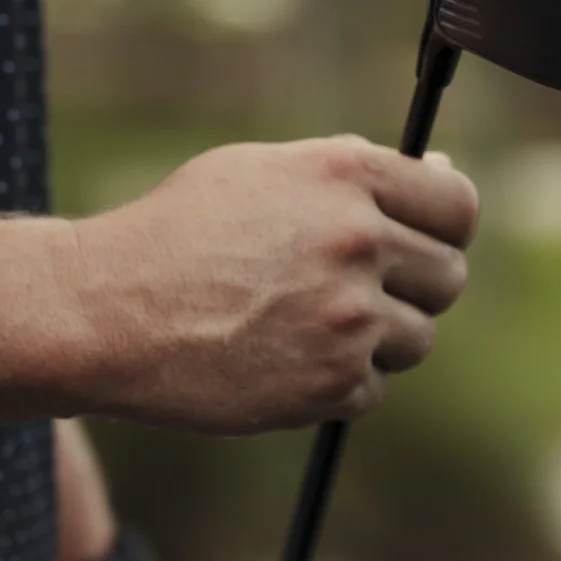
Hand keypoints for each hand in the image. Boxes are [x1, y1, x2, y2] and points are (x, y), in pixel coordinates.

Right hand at [68, 136, 476, 434]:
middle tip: (358, 293)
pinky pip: (372, 388)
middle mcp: (356, 240)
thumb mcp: (263, 172)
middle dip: (413, 287)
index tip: (427, 241)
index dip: (446, 227)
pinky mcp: (331, 383)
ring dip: (376, 340)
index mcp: (346, 175)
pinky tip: (281, 360)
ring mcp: (348, 316)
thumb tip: (443, 179)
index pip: (456, 207)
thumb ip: (354, 175)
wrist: (104, 310)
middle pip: (448, 277)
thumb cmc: (178, 233)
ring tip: (305, 326)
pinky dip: (337, 383)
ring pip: (416, 338)